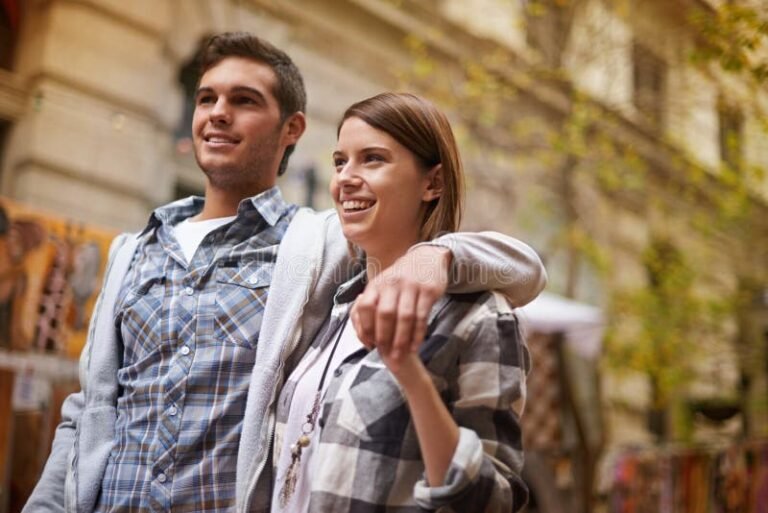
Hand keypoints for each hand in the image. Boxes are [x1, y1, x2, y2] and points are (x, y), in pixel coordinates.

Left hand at [350, 245, 450, 370]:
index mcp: (377, 284)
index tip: (369, 344)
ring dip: (402, 339)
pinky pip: (422, 316)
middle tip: (386, 354)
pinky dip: (418, 333)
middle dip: (385, 337)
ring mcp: (411, 286)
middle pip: (385, 314)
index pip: (365, 306)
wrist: (427, 258)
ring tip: (400, 355)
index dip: (365, 327)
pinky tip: (415, 345)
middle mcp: (392, 283)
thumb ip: (372, 304)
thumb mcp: (382, 285)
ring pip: (405, 316)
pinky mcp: (428, 291)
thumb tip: (362, 332)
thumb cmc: (401, 279)